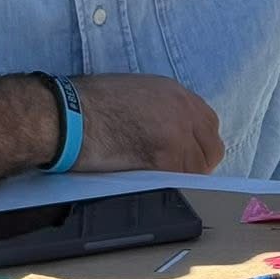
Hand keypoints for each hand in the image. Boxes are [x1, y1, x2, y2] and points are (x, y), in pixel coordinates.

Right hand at [72, 73, 223, 173]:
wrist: (68, 114)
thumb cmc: (87, 103)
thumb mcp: (134, 91)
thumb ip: (158, 109)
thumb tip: (163, 130)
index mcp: (176, 93)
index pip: (209, 125)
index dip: (199, 145)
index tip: (188, 157)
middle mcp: (184, 111)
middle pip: (212, 149)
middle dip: (197, 164)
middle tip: (176, 175)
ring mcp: (177, 134)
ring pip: (197, 169)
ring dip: (180, 177)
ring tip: (157, 181)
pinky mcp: (164, 157)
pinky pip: (180, 180)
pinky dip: (169, 187)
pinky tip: (152, 185)